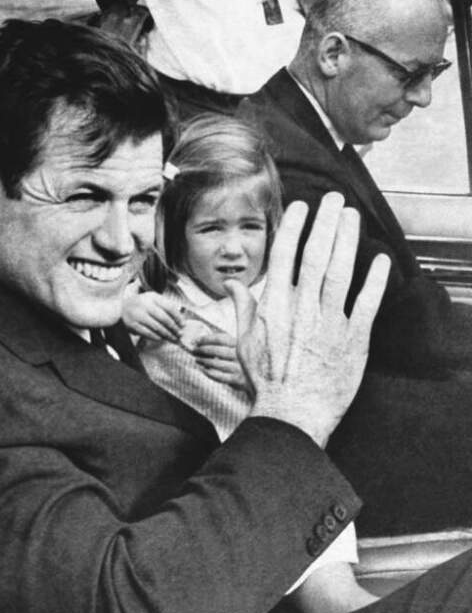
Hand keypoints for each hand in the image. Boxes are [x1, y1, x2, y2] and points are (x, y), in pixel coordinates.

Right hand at [123, 291, 183, 341]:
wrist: (118, 308)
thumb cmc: (139, 304)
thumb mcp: (150, 299)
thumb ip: (164, 305)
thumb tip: (179, 319)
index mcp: (152, 297)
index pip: (169, 307)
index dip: (178, 317)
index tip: (183, 325)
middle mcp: (144, 304)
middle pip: (164, 318)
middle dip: (174, 328)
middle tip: (179, 334)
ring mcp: (137, 315)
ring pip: (157, 327)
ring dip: (166, 334)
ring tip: (172, 338)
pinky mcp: (132, 324)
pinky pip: (147, 333)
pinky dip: (156, 337)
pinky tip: (161, 338)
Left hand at [192, 332, 249, 392]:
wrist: (258, 380)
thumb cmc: (243, 361)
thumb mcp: (237, 349)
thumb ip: (224, 344)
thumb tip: (200, 340)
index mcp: (240, 344)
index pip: (220, 339)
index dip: (206, 339)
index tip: (196, 340)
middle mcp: (240, 355)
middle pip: (216, 350)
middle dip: (202, 350)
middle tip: (194, 350)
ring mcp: (239, 368)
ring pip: (216, 363)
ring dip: (204, 361)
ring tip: (196, 359)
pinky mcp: (238, 379)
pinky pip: (219, 376)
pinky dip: (209, 373)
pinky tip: (203, 370)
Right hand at [228, 193, 389, 446]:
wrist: (292, 412)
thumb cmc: (265, 380)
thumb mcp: (244, 342)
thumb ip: (243, 308)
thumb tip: (233, 285)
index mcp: (275, 305)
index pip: (284, 255)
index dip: (293, 227)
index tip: (301, 207)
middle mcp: (302, 307)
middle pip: (315, 254)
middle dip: (325, 222)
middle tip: (334, 200)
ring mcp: (329, 321)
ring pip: (340, 271)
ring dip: (347, 240)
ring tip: (351, 217)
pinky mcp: (354, 338)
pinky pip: (367, 302)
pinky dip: (375, 280)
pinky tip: (379, 260)